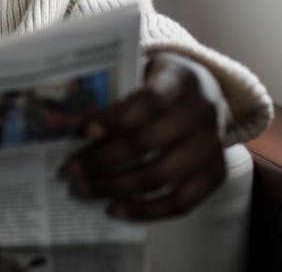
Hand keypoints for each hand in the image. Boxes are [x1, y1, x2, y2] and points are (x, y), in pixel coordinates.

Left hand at [58, 51, 224, 220]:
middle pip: (147, 143)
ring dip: (114, 186)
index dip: (114, 118)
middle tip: (67, 169)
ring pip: (160, 176)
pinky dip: (145, 210)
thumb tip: (66, 120)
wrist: (202, 93)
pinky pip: (181, 202)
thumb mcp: (140, 70)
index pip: (148, 101)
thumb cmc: (157, 82)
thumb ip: (113, 90)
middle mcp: (202, 112)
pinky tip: (113, 209)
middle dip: (100, 159)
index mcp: (180, 79)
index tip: (81, 131)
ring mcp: (212, 145)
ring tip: (80, 189)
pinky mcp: (215, 173)